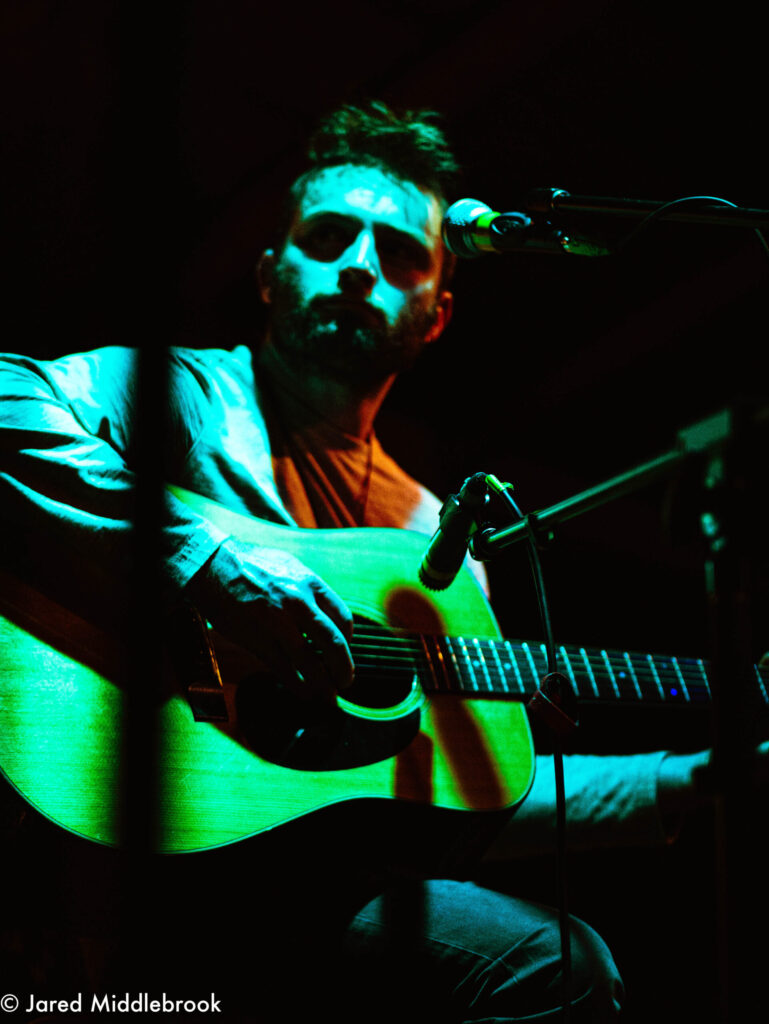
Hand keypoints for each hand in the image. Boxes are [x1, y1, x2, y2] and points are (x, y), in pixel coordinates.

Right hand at [187, 537, 353, 702]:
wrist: (210, 564)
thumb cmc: (250, 564)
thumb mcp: (288, 566)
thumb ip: (309, 590)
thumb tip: (326, 614)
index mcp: (309, 582)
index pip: (342, 619)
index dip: (348, 641)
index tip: (344, 650)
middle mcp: (297, 602)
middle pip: (333, 643)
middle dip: (343, 668)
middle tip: (346, 681)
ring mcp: (276, 623)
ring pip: (309, 661)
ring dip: (323, 684)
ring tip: (329, 696)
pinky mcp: (256, 639)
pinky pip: (283, 669)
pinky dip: (297, 685)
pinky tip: (304, 693)